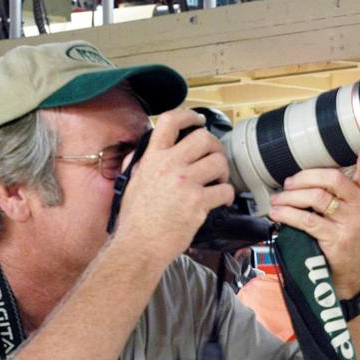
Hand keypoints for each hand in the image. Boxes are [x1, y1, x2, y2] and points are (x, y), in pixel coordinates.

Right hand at [115, 109, 232, 263]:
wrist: (139, 244)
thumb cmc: (136, 218)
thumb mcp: (132, 181)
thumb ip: (143, 163)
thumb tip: (149, 151)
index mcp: (152, 158)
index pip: (170, 122)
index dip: (188, 115)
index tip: (198, 119)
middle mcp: (169, 166)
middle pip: (204, 138)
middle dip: (215, 147)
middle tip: (215, 158)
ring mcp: (185, 183)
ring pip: (219, 162)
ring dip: (224, 172)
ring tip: (218, 182)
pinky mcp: (198, 202)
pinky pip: (225, 190)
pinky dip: (227, 195)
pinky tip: (220, 200)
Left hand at [268, 145, 359, 297]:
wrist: (349, 274)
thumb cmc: (341, 241)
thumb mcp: (346, 217)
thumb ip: (334, 198)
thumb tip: (299, 181)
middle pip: (332, 179)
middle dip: (304, 177)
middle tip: (288, 183)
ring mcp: (350, 223)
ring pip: (316, 198)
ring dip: (290, 197)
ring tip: (277, 200)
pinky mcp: (337, 239)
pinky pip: (307, 220)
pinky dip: (287, 215)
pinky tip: (278, 214)